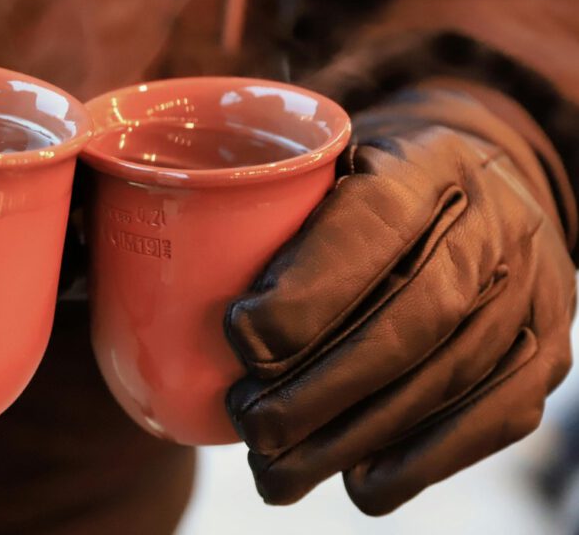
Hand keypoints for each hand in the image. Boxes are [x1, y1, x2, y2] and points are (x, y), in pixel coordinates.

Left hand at [223, 83, 575, 513]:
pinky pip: (490, 418)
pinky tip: (359, 484)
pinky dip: (421, 459)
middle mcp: (491, 227)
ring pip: (441, 376)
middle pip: (408, 318)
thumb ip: (251, 200)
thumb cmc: (371, 190)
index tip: (237, 336)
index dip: (307, 288)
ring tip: (275, 470)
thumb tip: (113, 254)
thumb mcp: (325, 167)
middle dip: (320, 385)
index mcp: (425, 165)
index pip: (371, 224)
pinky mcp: (541, 354)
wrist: (485, 192)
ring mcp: (528, 293)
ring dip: (352, 435)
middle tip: (248, 421)